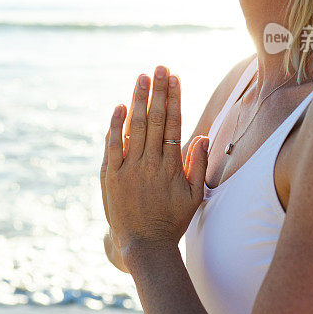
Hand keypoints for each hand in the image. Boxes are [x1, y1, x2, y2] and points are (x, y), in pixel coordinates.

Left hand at [102, 66, 210, 260]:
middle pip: (154, 120)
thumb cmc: (171, 220)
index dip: (175, 99)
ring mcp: (128, 168)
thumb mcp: (194, 196)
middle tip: (159, 68)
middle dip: (158, 91)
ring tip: (142, 78)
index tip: (175, 78)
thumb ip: (198, 165)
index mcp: (171, 167)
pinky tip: (120, 106)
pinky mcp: (110, 176)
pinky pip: (112, 146)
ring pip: (134, 128)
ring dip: (138, 101)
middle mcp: (150, 164)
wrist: (143, 245)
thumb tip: (202, 136)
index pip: (173, 124)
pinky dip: (116, 125)